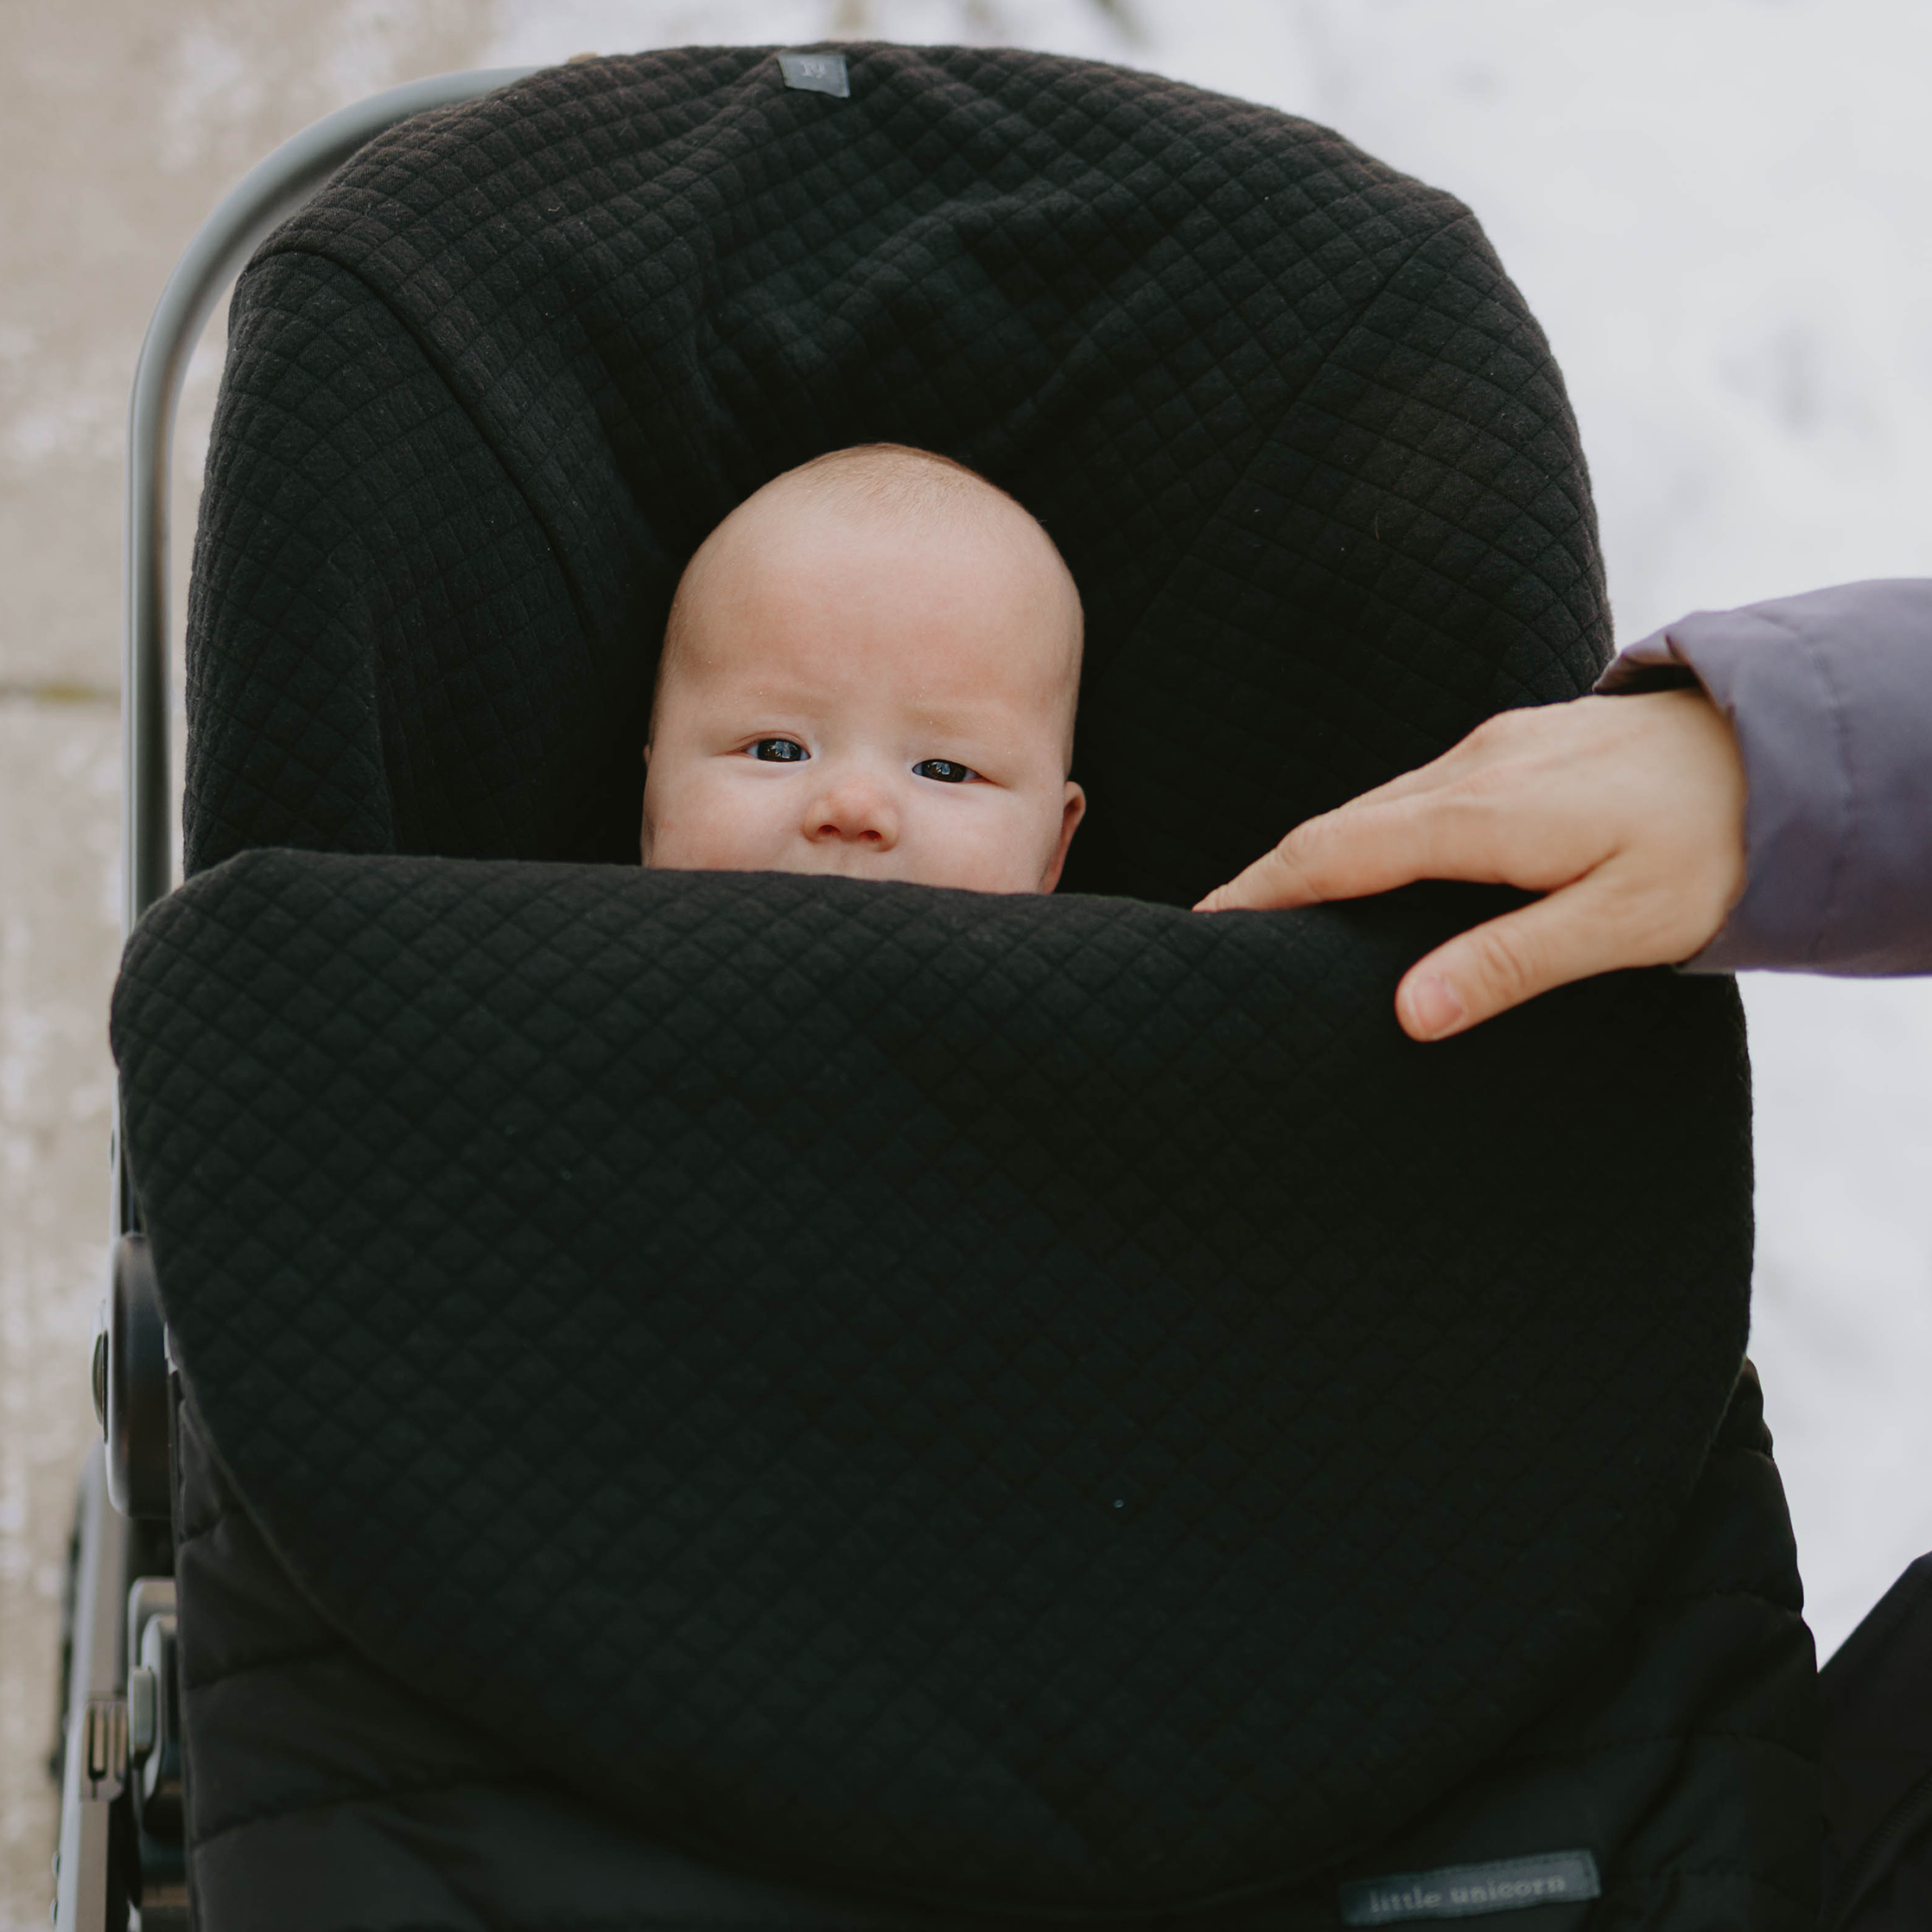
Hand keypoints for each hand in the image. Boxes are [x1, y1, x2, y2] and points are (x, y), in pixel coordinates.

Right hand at [1194, 691, 1747, 1039]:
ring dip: (1318, 853)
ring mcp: (1490, 749)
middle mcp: (1470, 769)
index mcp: (1484, 817)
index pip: (1336, 854)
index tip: (1202, 925)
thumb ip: (1509, 964)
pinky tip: (1369, 864)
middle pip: (1338, 824)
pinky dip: (1368, 831)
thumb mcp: (1622, 923)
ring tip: (1273, 906)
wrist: (1784, 746)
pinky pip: (1412, 791)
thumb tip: (1407, 1013)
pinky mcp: (1513, 745)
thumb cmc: (1713, 844)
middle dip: (1270, 874)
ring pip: (1374, 805)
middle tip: (1214, 927)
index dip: (1261, 890)